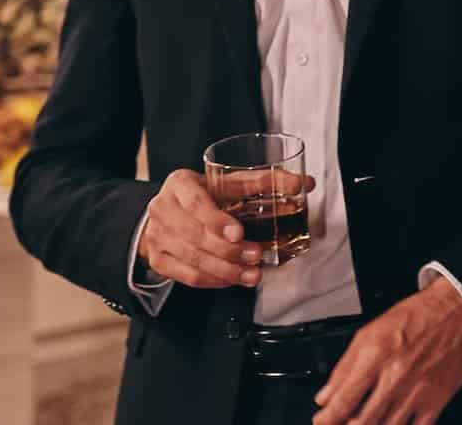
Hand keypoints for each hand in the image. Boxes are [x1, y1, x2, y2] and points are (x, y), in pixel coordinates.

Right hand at [138, 167, 312, 289]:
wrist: (168, 211)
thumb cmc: (207, 193)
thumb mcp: (230, 181)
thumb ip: (266, 181)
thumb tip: (305, 184)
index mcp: (180, 184)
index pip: (195, 203)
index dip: (216, 221)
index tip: (239, 233)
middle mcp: (163, 209)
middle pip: (195, 235)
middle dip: (228, 251)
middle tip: (256, 256)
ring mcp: (157, 237)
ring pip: (192, 259)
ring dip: (225, 270)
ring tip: (252, 274)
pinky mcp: (158, 260)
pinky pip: (187, 276)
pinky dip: (212, 281)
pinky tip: (233, 280)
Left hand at [313, 281, 461, 424]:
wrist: (457, 311)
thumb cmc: (416, 317)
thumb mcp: (370, 332)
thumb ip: (344, 366)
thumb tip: (326, 396)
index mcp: (375, 356)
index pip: (342, 402)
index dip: (326, 419)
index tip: (321, 420)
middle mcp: (396, 376)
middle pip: (361, 422)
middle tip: (341, 423)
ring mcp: (418, 391)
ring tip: (364, 422)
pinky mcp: (437, 400)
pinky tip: (391, 424)